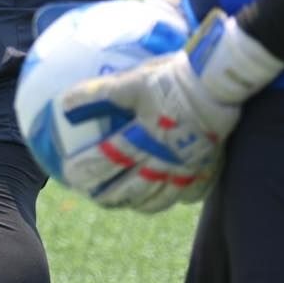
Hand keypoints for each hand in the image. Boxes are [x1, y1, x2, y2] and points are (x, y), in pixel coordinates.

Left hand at [56, 11, 283, 210]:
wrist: (220, 82)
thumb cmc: (172, 78)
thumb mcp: (130, 82)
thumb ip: (97, 94)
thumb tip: (63, 104)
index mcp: (142, 139)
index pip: (108, 163)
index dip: (88, 171)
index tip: (71, 177)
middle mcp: (164, 159)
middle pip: (134, 189)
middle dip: (113, 196)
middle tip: (97, 199)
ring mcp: (189, 166)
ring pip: (163, 196)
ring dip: (143, 203)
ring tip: (132, 204)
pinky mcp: (211, 165)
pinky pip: (194, 191)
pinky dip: (179, 197)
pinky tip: (172, 195)